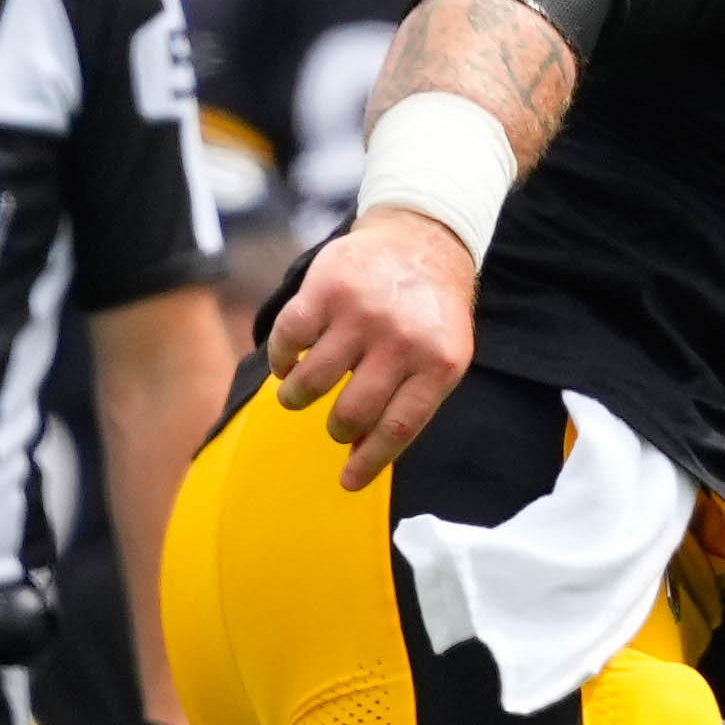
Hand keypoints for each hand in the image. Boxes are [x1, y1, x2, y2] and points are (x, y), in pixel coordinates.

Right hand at [262, 209, 479, 488]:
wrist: (423, 242)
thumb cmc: (429, 314)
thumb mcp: (443, 356)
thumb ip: (411, 400)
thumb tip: (361, 455)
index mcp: (439, 365)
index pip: (398, 428)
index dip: (369, 462)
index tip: (347, 483)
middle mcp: (402, 341)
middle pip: (352, 411)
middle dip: (336, 428)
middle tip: (332, 426)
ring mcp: (363, 314)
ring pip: (312, 380)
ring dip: (297, 397)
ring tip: (298, 394)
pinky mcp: (327, 289)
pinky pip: (288, 339)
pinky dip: (281, 359)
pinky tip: (288, 362)